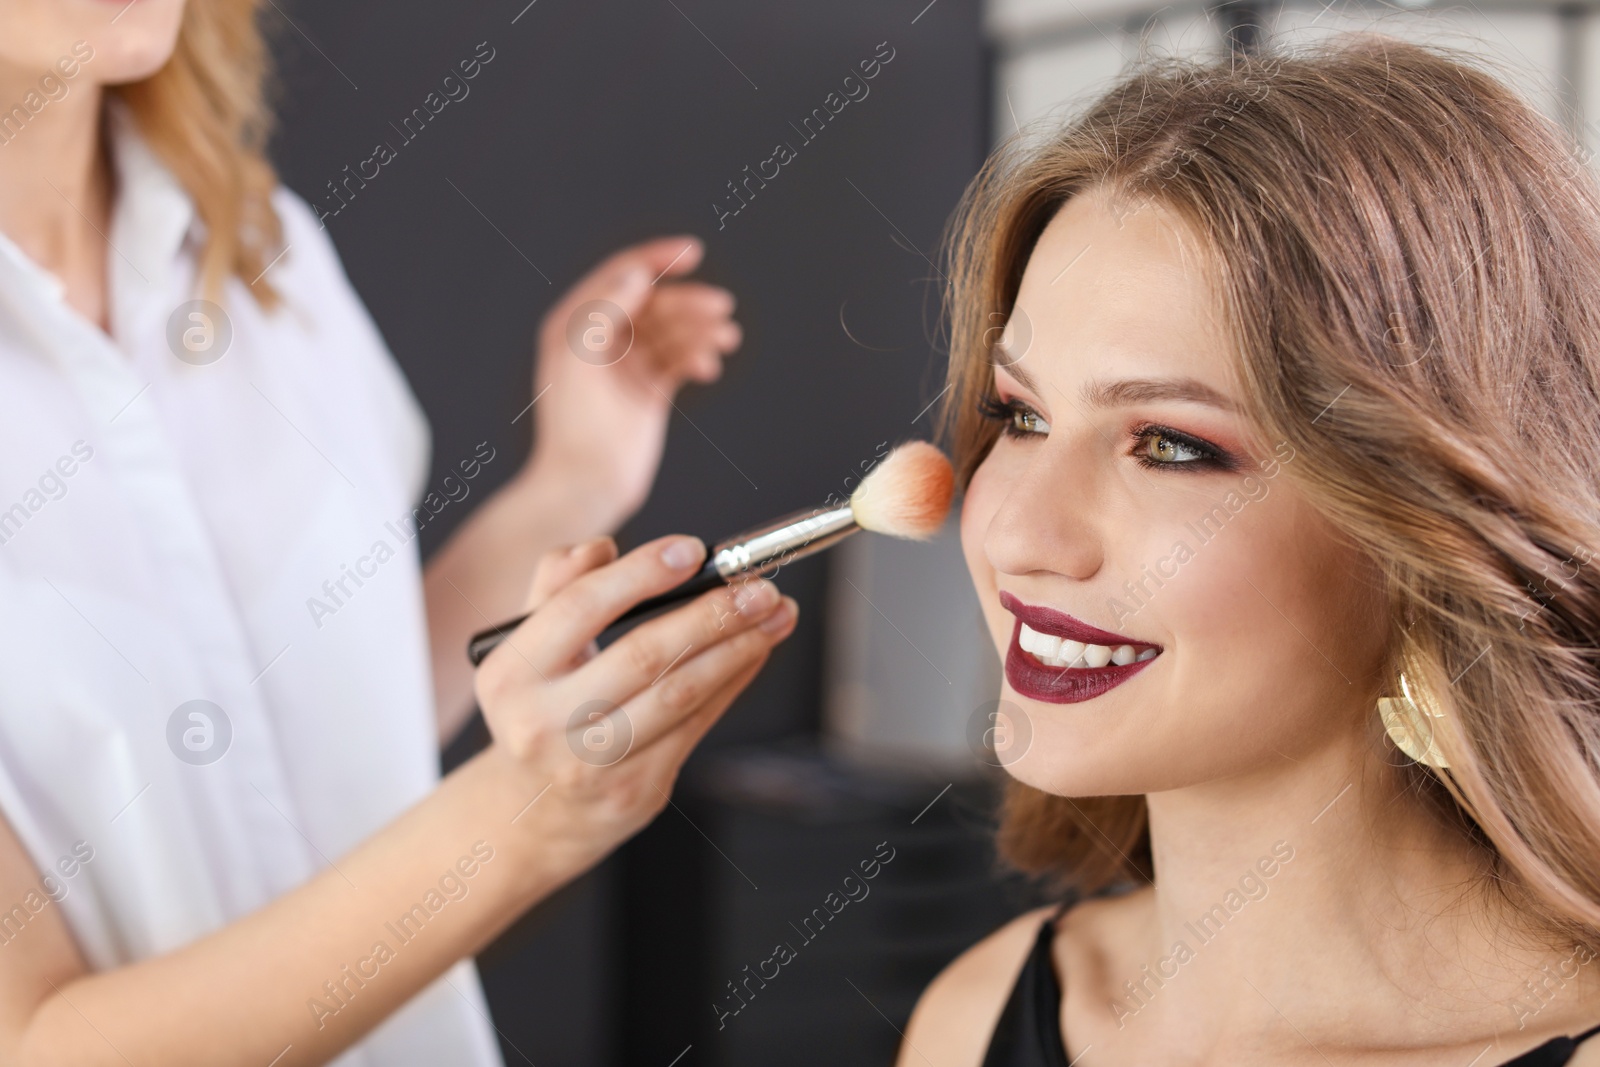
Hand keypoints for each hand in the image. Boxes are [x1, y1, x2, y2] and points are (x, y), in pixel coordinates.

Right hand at [473, 533, 794, 868]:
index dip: (641, 574)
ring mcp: (591, 765)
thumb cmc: (539, 709)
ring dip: (738, 648)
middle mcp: (544, 723)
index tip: (692, 551)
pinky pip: (696, 725)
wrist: (533, 812)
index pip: (580, 607)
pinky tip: (755, 652)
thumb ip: (557, 586)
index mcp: (510, 674)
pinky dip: (733, 681)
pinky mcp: (634, 790)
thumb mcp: (525, 648)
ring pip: (680, 694)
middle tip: (757, 587)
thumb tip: (602, 547)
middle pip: (644, 655)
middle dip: (711, 615)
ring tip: (774, 614)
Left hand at [526, 236, 739, 528]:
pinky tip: (708, 367)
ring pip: (673, 331)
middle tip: (723, 309)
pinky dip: (697, 356)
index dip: (656, 258)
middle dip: (689, 302)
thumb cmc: (573, 426)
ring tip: (726, 338)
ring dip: (701, 329)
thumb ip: (605, 308)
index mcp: (576, 324)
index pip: (622, 275)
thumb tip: (638, 273)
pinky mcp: (649, 391)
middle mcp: (602, 340)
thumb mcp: (580, 357)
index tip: (693, 252)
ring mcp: (627, 365)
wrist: (586, 485)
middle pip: (655, 303)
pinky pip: (681, 360)